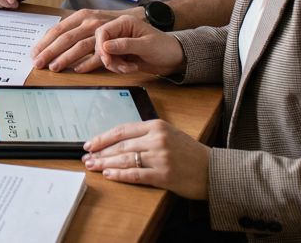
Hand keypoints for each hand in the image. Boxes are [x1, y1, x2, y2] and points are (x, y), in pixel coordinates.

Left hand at [30, 8, 135, 71]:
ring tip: (54, 68)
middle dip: (50, 52)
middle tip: (38, 64)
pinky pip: (99, 54)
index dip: (45, 42)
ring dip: (66, 58)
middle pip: (66, 38)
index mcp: (81, 16)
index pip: (58, 29)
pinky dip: (88, 62)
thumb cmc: (110, 25)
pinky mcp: (116, 43)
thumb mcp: (89, 22)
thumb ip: (73, 30)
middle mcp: (91, 21)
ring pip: (80, 45)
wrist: (139, 24)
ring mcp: (104, 31)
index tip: (34, 54)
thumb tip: (48, 42)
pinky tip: (77, 70)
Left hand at [83, 119, 208, 199]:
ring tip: (93, 166)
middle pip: (121, 145)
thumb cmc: (190, 153)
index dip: (103, 137)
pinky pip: (135, 174)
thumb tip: (117, 141)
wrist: (213, 170)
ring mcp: (161, 157)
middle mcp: (158, 139)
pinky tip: (109, 174)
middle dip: (100, 152)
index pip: (122, 130)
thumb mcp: (169, 134)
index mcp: (157, 126)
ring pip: (125, 159)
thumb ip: (146, 135)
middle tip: (86, 158)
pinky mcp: (164, 175)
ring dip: (105, 163)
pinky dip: (120, 175)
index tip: (89, 143)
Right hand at [94, 15, 185, 76]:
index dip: (101, 45)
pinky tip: (131, 68)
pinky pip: (112, 62)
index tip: (107, 59)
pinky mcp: (121, 54)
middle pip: (101, 44)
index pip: (103, 31)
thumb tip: (105, 46)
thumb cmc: (164, 47)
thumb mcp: (146, 46)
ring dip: (115, 65)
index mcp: (125, 23)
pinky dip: (119, 68)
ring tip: (130, 68)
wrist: (174, 59)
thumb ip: (125, 45)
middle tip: (121, 67)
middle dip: (109, 58)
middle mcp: (120, 32)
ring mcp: (120, 43)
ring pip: (105, 55)